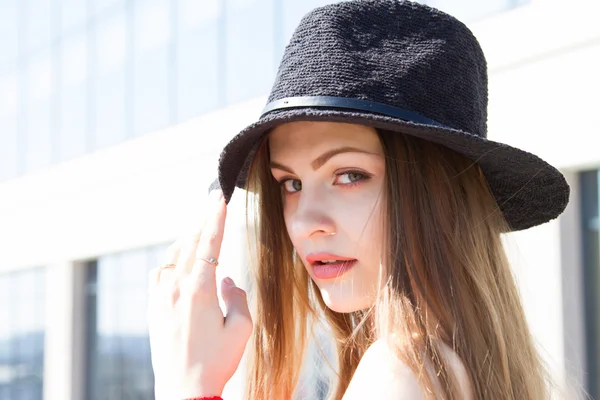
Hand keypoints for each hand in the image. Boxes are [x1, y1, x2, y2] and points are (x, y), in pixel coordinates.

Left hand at [147, 190, 252, 398]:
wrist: (184, 391)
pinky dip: (172, 259)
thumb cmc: (216, 362)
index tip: (219, 198)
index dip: (215, 218)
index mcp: (198, 290)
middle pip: (189, 243)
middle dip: (202, 220)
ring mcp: (161, 298)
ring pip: (173, 256)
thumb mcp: (240, 330)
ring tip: (199, 228)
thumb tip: (226, 279)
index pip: (208, 244)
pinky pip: (160, 273)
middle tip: (211, 201)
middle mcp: (175, 288)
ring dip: (187, 238)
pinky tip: (179, 261)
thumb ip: (236, 296)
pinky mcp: (154, 309)